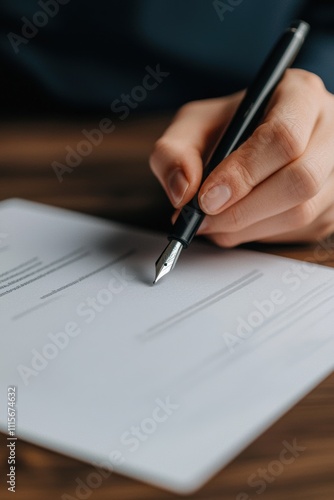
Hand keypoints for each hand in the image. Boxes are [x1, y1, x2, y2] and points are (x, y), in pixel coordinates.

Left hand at [150, 69, 333, 246]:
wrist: (250, 141)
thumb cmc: (226, 129)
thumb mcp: (192, 125)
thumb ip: (174, 152)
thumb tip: (183, 192)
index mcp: (299, 95)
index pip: (283, 137)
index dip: (242, 174)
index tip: (206, 197)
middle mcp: (329, 129)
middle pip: (301, 180)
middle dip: (244, 209)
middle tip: (204, 219)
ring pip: (301, 213)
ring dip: (247, 227)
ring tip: (213, 221)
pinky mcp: (332, 205)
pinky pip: (298, 231)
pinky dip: (258, 234)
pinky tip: (237, 222)